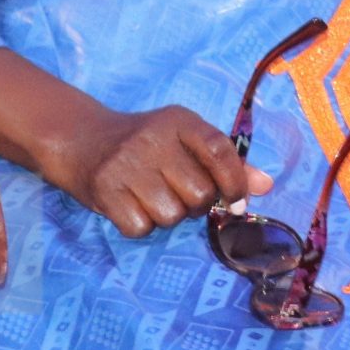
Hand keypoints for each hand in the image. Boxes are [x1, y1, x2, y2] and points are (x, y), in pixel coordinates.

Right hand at [38, 103, 270, 238]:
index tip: (235, 201)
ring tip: (154, 197)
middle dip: (195, 203)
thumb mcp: (186, 140)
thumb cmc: (147, 145)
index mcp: (180, 121)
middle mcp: (153, 139)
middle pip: (198, 193)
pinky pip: (141, 228)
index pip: (220, 150)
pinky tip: (133, 205)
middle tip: (178, 192)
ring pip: (171, 216)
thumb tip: (266, 186)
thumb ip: (227, 162)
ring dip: (168, 216)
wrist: (83, 140)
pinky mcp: (105, 190)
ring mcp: (126, 165)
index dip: (235, 181)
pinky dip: (141, 225)